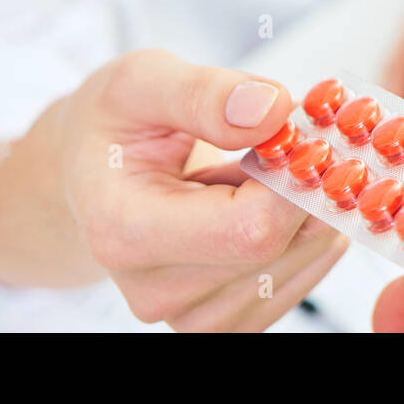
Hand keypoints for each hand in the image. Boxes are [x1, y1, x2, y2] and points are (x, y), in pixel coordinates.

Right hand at [0, 49, 346, 330]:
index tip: (306, 125)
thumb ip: (204, 93)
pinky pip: (302, 277)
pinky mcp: (225, 321)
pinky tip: (277, 195)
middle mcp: (155, 290)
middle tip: (303, 131)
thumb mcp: (141, 82)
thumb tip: (272, 109)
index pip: (249, 227)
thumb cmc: (113, 127)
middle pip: (280, 246)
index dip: (296, 175)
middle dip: (310, 182)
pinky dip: (309, 229)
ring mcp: (192, 316)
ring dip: (311, 204)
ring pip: (302, 260)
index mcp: (124, 231)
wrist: (93, 176)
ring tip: (272, 162)